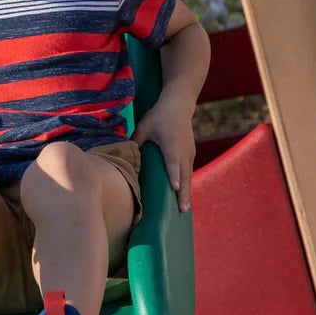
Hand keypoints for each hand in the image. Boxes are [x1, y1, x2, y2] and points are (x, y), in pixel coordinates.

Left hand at [131, 97, 195, 212]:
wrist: (179, 105)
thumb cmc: (158, 116)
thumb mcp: (143, 126)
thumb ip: (135, 141)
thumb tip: (124, 157)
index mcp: (171, 143)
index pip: (172, 161)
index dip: (173, 174)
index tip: (175, 187)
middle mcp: (183, 150)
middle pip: (184, 174)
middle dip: (183, 193)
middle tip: (181, 210)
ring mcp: (189, 152)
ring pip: (188, 175)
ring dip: (187, 192)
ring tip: (183, 209)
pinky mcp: (191, 154)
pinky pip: (189, 172)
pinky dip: (187, 184)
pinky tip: (184, 197)